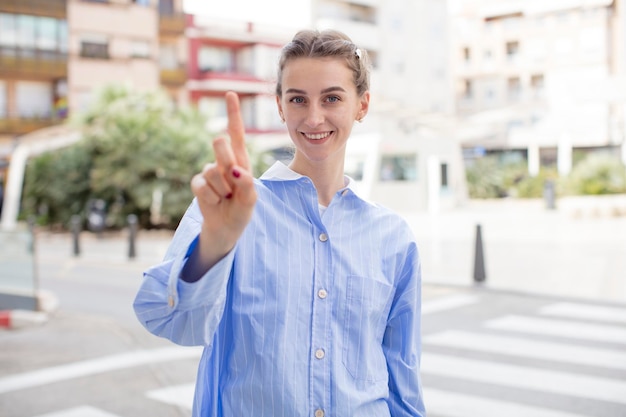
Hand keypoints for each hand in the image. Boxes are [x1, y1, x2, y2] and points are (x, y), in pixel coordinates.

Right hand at [189, 91, 256, 271]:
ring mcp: (210, 172)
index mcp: (241, 160)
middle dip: (226, 160)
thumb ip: (247, 186)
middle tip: (232, 180)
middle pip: (220, 144)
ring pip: (212, 170)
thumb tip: (236, 171)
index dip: (233, 113)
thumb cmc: (242, 211)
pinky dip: (211, 198)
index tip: (230, 93)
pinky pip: (201, 185)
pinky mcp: (198, 184)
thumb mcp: (251, 201)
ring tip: (227, 199)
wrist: (226, 228)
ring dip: (222, 190)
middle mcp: (225, 162)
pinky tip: (215, 203)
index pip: (236, 133)